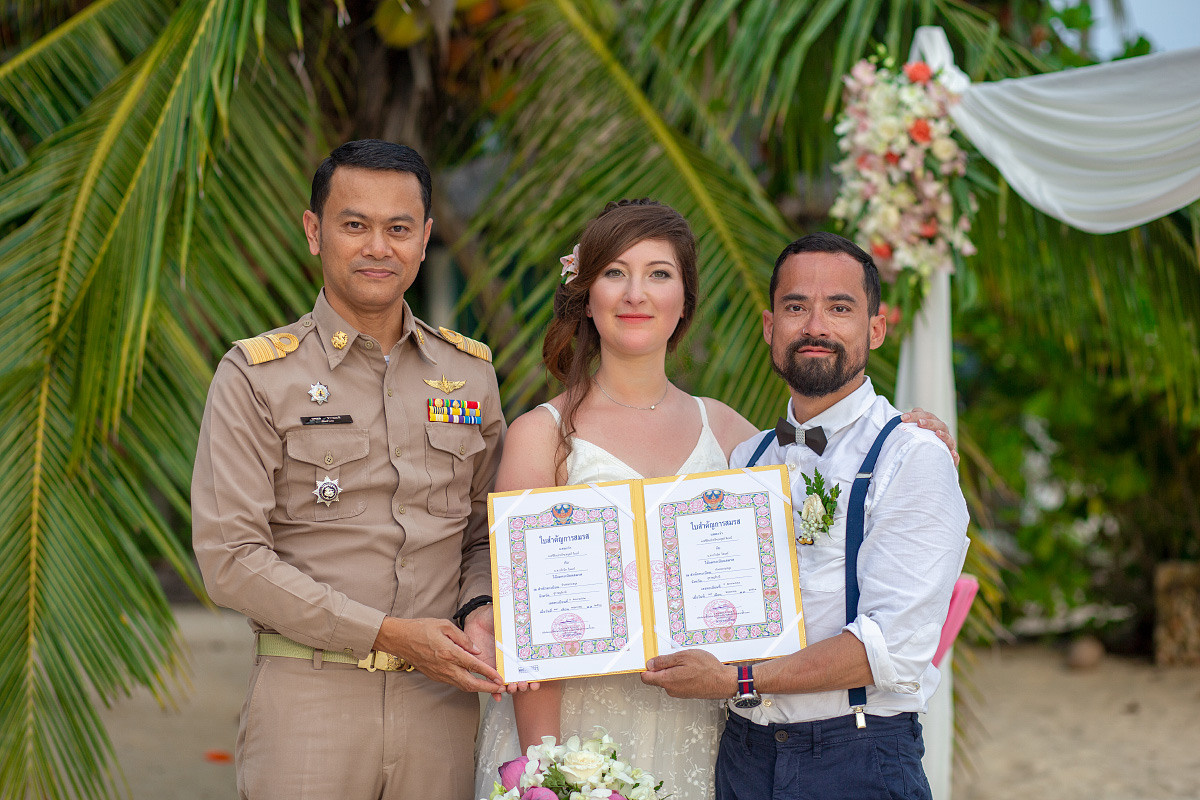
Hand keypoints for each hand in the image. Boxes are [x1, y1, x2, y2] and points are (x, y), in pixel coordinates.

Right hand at [373, 616, 504, 694]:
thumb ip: (463, 638)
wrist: (400, 638)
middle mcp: (445, 667)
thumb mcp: (444, 625)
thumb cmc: (421, 628)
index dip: (489, 674)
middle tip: (501, 689)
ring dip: (478, 689)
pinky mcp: (435, 676)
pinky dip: (467, 685)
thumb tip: (476, 651)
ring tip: (492, 688)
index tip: (500, 678)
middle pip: (470, 683)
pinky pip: (454, 683)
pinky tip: (474, 682)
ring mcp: (439, 674)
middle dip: (488, 688)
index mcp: (449, 652)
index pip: (474, 666)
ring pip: (462, 686)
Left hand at [462, 605, 539, 697]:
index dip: (535, 676)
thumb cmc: (494, 617)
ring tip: (511, 688)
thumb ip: (518, 621)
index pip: (529, 667)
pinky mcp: (485, 667)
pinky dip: (494, 691)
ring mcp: (498, 665)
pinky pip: (489, 682)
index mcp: (517, 651)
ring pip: (506, 682)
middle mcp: (509, 661)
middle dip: (523, 685)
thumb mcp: (508, 619)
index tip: (536, 681)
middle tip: (523, 684)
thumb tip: (529, 617)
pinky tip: (498, 696)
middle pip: (520, 678)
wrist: (476, 619)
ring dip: (511, 689)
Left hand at [640, 649, 736, 698]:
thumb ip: (664, 661)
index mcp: (667, 680)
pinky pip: (677, 683)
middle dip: (663, 666)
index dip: (646, 667)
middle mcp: (671, 689)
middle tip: (675, 657)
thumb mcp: (683, 656)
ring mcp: (679, 693)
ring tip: (687, 663)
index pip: (646, 677)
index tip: (651, 659)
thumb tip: (650, 664)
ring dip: (674, 670)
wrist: (722, 682)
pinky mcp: (686, 693)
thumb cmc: (706, 669)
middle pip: (657, 677)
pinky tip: (691, 669)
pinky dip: (681, 675)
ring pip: (668, 679)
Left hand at [902, 407, 958, 467]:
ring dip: (944, 436)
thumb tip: (906, 415)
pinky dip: (955, 456)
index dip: (915, 415)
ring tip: (938, 433)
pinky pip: (955, 458)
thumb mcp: (911, 433)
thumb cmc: (916, 444)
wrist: (923, 463)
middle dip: (929, 422)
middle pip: (939, 425)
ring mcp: (947, 446)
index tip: (903, 418)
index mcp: (933, 425)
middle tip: (919, 422)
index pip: (926, 416)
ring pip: (949, 440)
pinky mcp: (950, 460)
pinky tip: (952, 453)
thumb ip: (911, 423)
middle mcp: (942, 434)